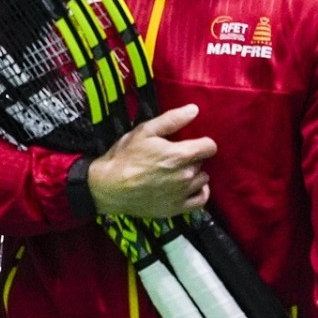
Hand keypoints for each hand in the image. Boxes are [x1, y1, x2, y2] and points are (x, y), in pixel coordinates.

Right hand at [88, 104, 216, 218]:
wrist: (108, 187)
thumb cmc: (124, 157)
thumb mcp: (144, 131)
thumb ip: (171, 120)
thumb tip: (194, 109)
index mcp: (181, 154)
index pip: (210, 146)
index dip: (201, 142)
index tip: (190, 143)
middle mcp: (186, 175)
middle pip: (203, 163)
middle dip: (192, 158)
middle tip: (175, 157)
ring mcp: (182, 194)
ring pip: (202, 180)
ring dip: (194, 174)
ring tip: (178, 172)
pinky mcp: (177, 208)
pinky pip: (200, 200)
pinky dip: (199, 192)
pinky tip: (190, 188)